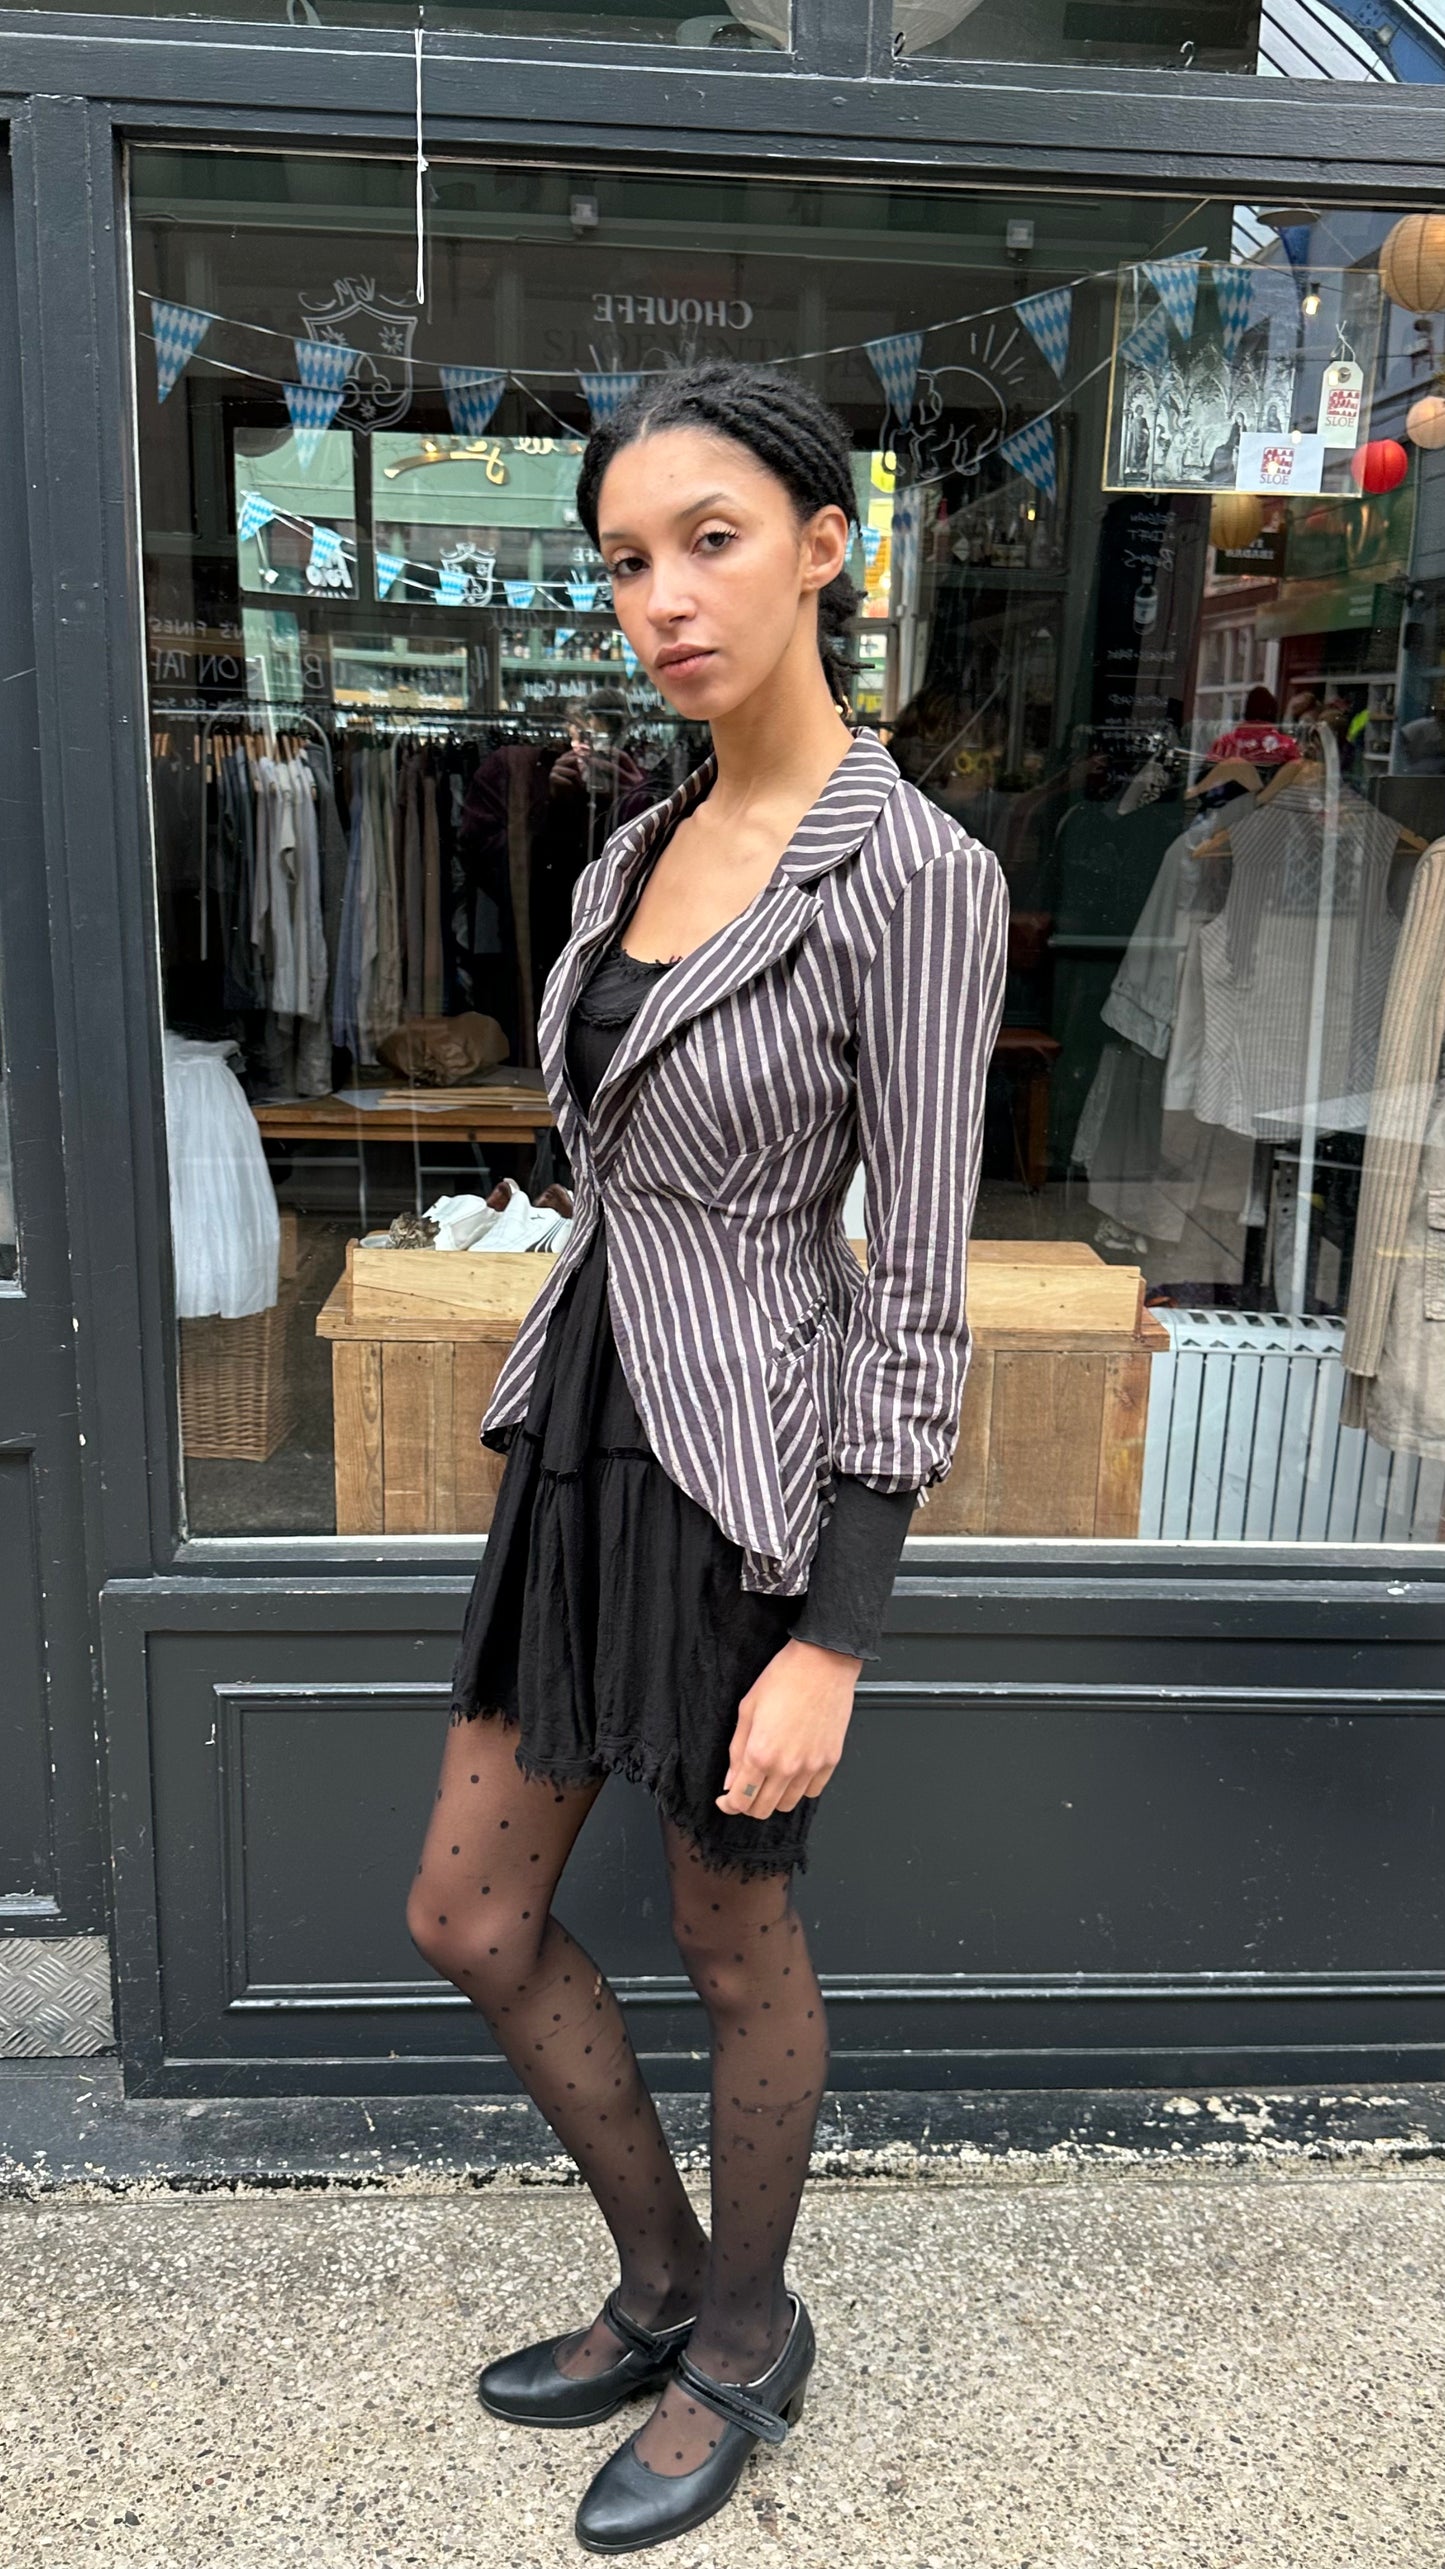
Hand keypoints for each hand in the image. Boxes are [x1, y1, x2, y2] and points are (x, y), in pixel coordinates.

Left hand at [715, 1637, 860, 1819]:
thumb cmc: (784, 1678)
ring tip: (769, 1779)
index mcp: (760, 1754)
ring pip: (788, 1805)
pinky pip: (812, 1792)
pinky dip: (799, 1789)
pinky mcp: (830, 1761)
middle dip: (748, 1804)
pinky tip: (792, 1772)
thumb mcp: (747, 1710)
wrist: (822, 1663)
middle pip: (762, 1809)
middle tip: (745, 1788)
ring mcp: (811, 1766)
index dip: (728, 1805)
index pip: (740, 1800)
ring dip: (773, 1798)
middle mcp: (786, 1766)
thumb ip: (736, 1751)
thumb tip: (731, 1780)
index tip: (725, 1800)